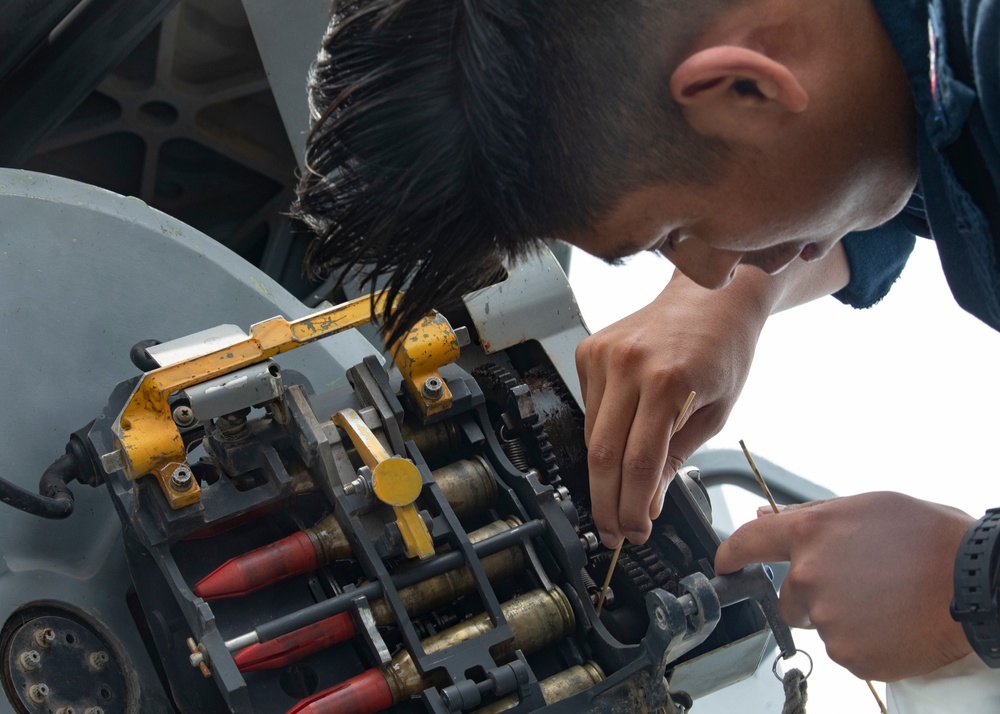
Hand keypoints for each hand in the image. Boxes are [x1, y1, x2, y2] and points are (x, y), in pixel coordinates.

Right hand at [576, 270, 767, 545]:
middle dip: (607, 502)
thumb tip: (648, 505)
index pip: (639, 462)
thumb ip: (676, 460)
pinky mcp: (588, 350)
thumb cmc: (722, 350)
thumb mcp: (714, 414)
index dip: (633, 506)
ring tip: (616, 498)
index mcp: (668, 381)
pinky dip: (600, 434)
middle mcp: (628, 365)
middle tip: (612, 531)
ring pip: (589, 435)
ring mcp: (603, 354)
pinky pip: (588, 408)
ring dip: (602, 474)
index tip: (634, 532)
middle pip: (602, 454)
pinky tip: (618, 442)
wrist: (710, 296)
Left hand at [715, 492, 974, 680]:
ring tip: (884, 600)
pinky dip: (863, 641)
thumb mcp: (864, 508)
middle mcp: (810, 577)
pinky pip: (845, 650)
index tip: (723, 563)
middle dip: (811, 594)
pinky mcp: (851, 654)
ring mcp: (829, 620)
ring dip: (840, 617)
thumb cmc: (927, 537)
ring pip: (819, 624)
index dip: (730, 554)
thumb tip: (766, 518)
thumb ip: (809, 516)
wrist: (974, 583)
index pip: (747, 543)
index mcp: (810, 534)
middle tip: (857, 584)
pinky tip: (891, 622)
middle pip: (787, 597)